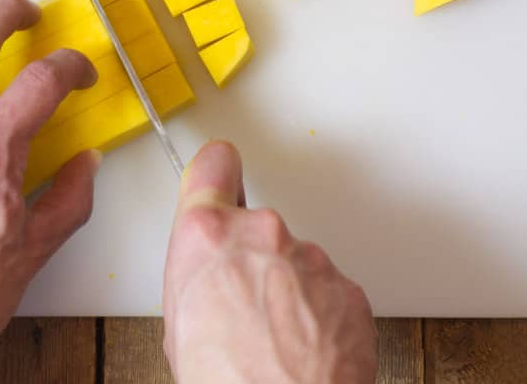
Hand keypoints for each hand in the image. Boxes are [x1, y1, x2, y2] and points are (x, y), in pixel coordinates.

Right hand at [163, 141, 376, 383]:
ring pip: (295, 262)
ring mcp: (311, 259)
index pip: (214, 164)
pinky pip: (328, 293)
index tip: (220, 178)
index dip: (216, 175)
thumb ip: (198, 272)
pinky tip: (303, 350)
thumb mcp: (178, 320)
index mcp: (208, 234)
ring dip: (288, 291)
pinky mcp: (348, 289)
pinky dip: (319, 316)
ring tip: (273, 340)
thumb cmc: (224, 381)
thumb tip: (209, 275)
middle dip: (253, 257)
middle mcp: (263, 233)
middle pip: (256, 226)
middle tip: (243, 305)